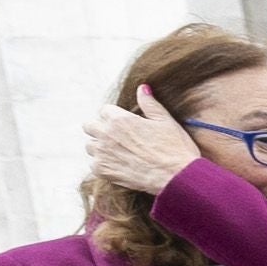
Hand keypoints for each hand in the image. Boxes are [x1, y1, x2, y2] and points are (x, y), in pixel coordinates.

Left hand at [77, 107, 195, 200]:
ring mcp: (102, 153)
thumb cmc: (175, 148)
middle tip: (117, 137)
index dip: (115, 116)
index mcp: (120, 119)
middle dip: (100, 129)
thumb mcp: (165, 121)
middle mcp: (106, 134)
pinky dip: (104, 165)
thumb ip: (149, 104)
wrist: (177, 177)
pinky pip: (94, 164)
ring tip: (118, 153)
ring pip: (90, 146)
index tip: (124, 124)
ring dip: (100, 147)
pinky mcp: (103, 171)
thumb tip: (142, 88)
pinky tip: (119, 166)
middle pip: (89, 126)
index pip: (104, 111)